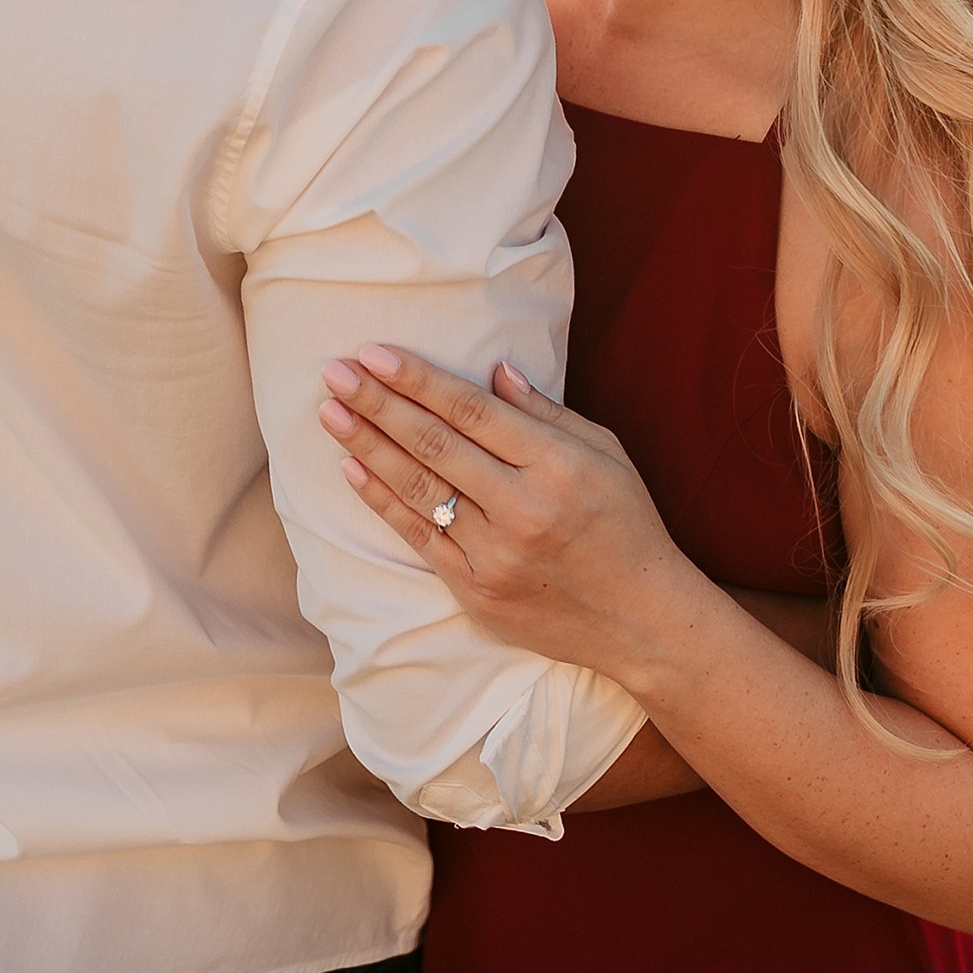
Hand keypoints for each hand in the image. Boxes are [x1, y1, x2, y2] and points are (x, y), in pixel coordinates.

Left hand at [317, 345, 709, 683]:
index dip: (418, 380)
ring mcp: (495, 554)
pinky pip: (418, 537)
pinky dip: (382, 500)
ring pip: (418, 489)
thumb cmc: (626, 523)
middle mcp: (522, 507)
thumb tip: (494, 371)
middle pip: (434, 445)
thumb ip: (545, 412)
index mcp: (557, 464)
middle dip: (377, 404)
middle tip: (334, 372)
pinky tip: (354, 468)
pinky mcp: (476, 590)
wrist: (642, 619)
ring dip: (367, 446)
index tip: (374, 353)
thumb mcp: (605, 453)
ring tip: (330, 412)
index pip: (471, 411)